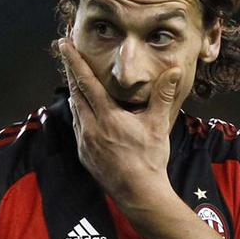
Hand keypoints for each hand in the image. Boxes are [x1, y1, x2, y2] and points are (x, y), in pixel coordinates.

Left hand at [58, 38, 180, 205]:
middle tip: (65, 53)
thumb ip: (163, 95)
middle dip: (70, 71)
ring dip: (74, 92)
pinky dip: (79, 113)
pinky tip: (84, 111)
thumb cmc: (149, 160)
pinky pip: (77, 127)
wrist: (139, 194)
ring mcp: (85, 142)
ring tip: (75, 79)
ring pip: (75, 110)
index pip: (86, 82)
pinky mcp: (85, 155)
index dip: (74, 61)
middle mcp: (90, 128)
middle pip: (75, 92)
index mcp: (107, 117)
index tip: (64, 45)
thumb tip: (175, 71)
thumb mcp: (157, 125)